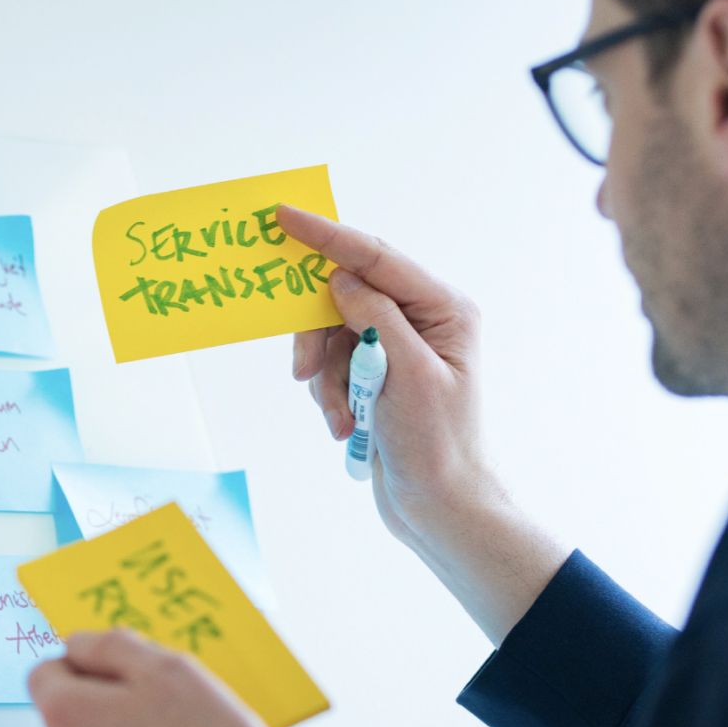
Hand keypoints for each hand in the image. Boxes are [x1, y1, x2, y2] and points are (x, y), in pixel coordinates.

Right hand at [280, 204, 569, 642]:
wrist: (440, 509)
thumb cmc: (438, 447)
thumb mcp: (407, 376)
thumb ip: (374, 316)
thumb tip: (338, 279)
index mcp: (444, 308)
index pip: (376, 257)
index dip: (327, 235)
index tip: (282, 217)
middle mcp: (423, 320)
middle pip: (345, 296)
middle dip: (319, 336)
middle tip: (303, 371)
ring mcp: (398, 348)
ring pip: (333, 335)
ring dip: (325, 377)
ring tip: (339, 417)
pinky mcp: (377, 377)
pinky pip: (333, 366)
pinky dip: (329, 394)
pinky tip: (343, 426)